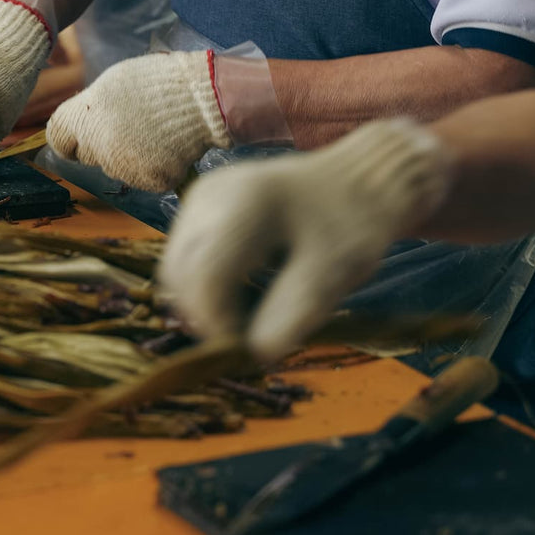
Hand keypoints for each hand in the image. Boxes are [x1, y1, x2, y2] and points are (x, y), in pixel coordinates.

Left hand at [47, 52, 230, 191]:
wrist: (205, 98)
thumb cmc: (159, 82)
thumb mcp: (115, 81)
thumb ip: (92, 105)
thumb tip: (82, 123)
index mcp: (88, 116)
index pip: (58, 137)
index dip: (69, 137)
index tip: (80, 135)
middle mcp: (100, 144)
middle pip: (88, 154)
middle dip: (102, 144)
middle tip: (131, 126)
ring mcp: (124, 166)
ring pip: (115, 168)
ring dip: (128, 156)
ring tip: (154, 132)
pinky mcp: (148, 180)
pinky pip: (143, 177)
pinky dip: (153, 167)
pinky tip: (168, 146)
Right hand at [157, 119, 450, 359]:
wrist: (358, 180)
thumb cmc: (351, 226)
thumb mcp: (332, 277)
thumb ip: (290, 317)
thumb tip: (252, 354)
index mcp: (244, 206)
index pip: (204, 278)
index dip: (217, 323)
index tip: (250, 348)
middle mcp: (209, 194)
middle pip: (180, 274)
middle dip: (205, 315)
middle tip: (246, 338)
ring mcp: (199, 195)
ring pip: (175, 266)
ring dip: (200, 300)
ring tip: (244, 315)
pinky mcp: (199, 201)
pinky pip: (184, 253)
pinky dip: (202, 282)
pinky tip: (238, 289)